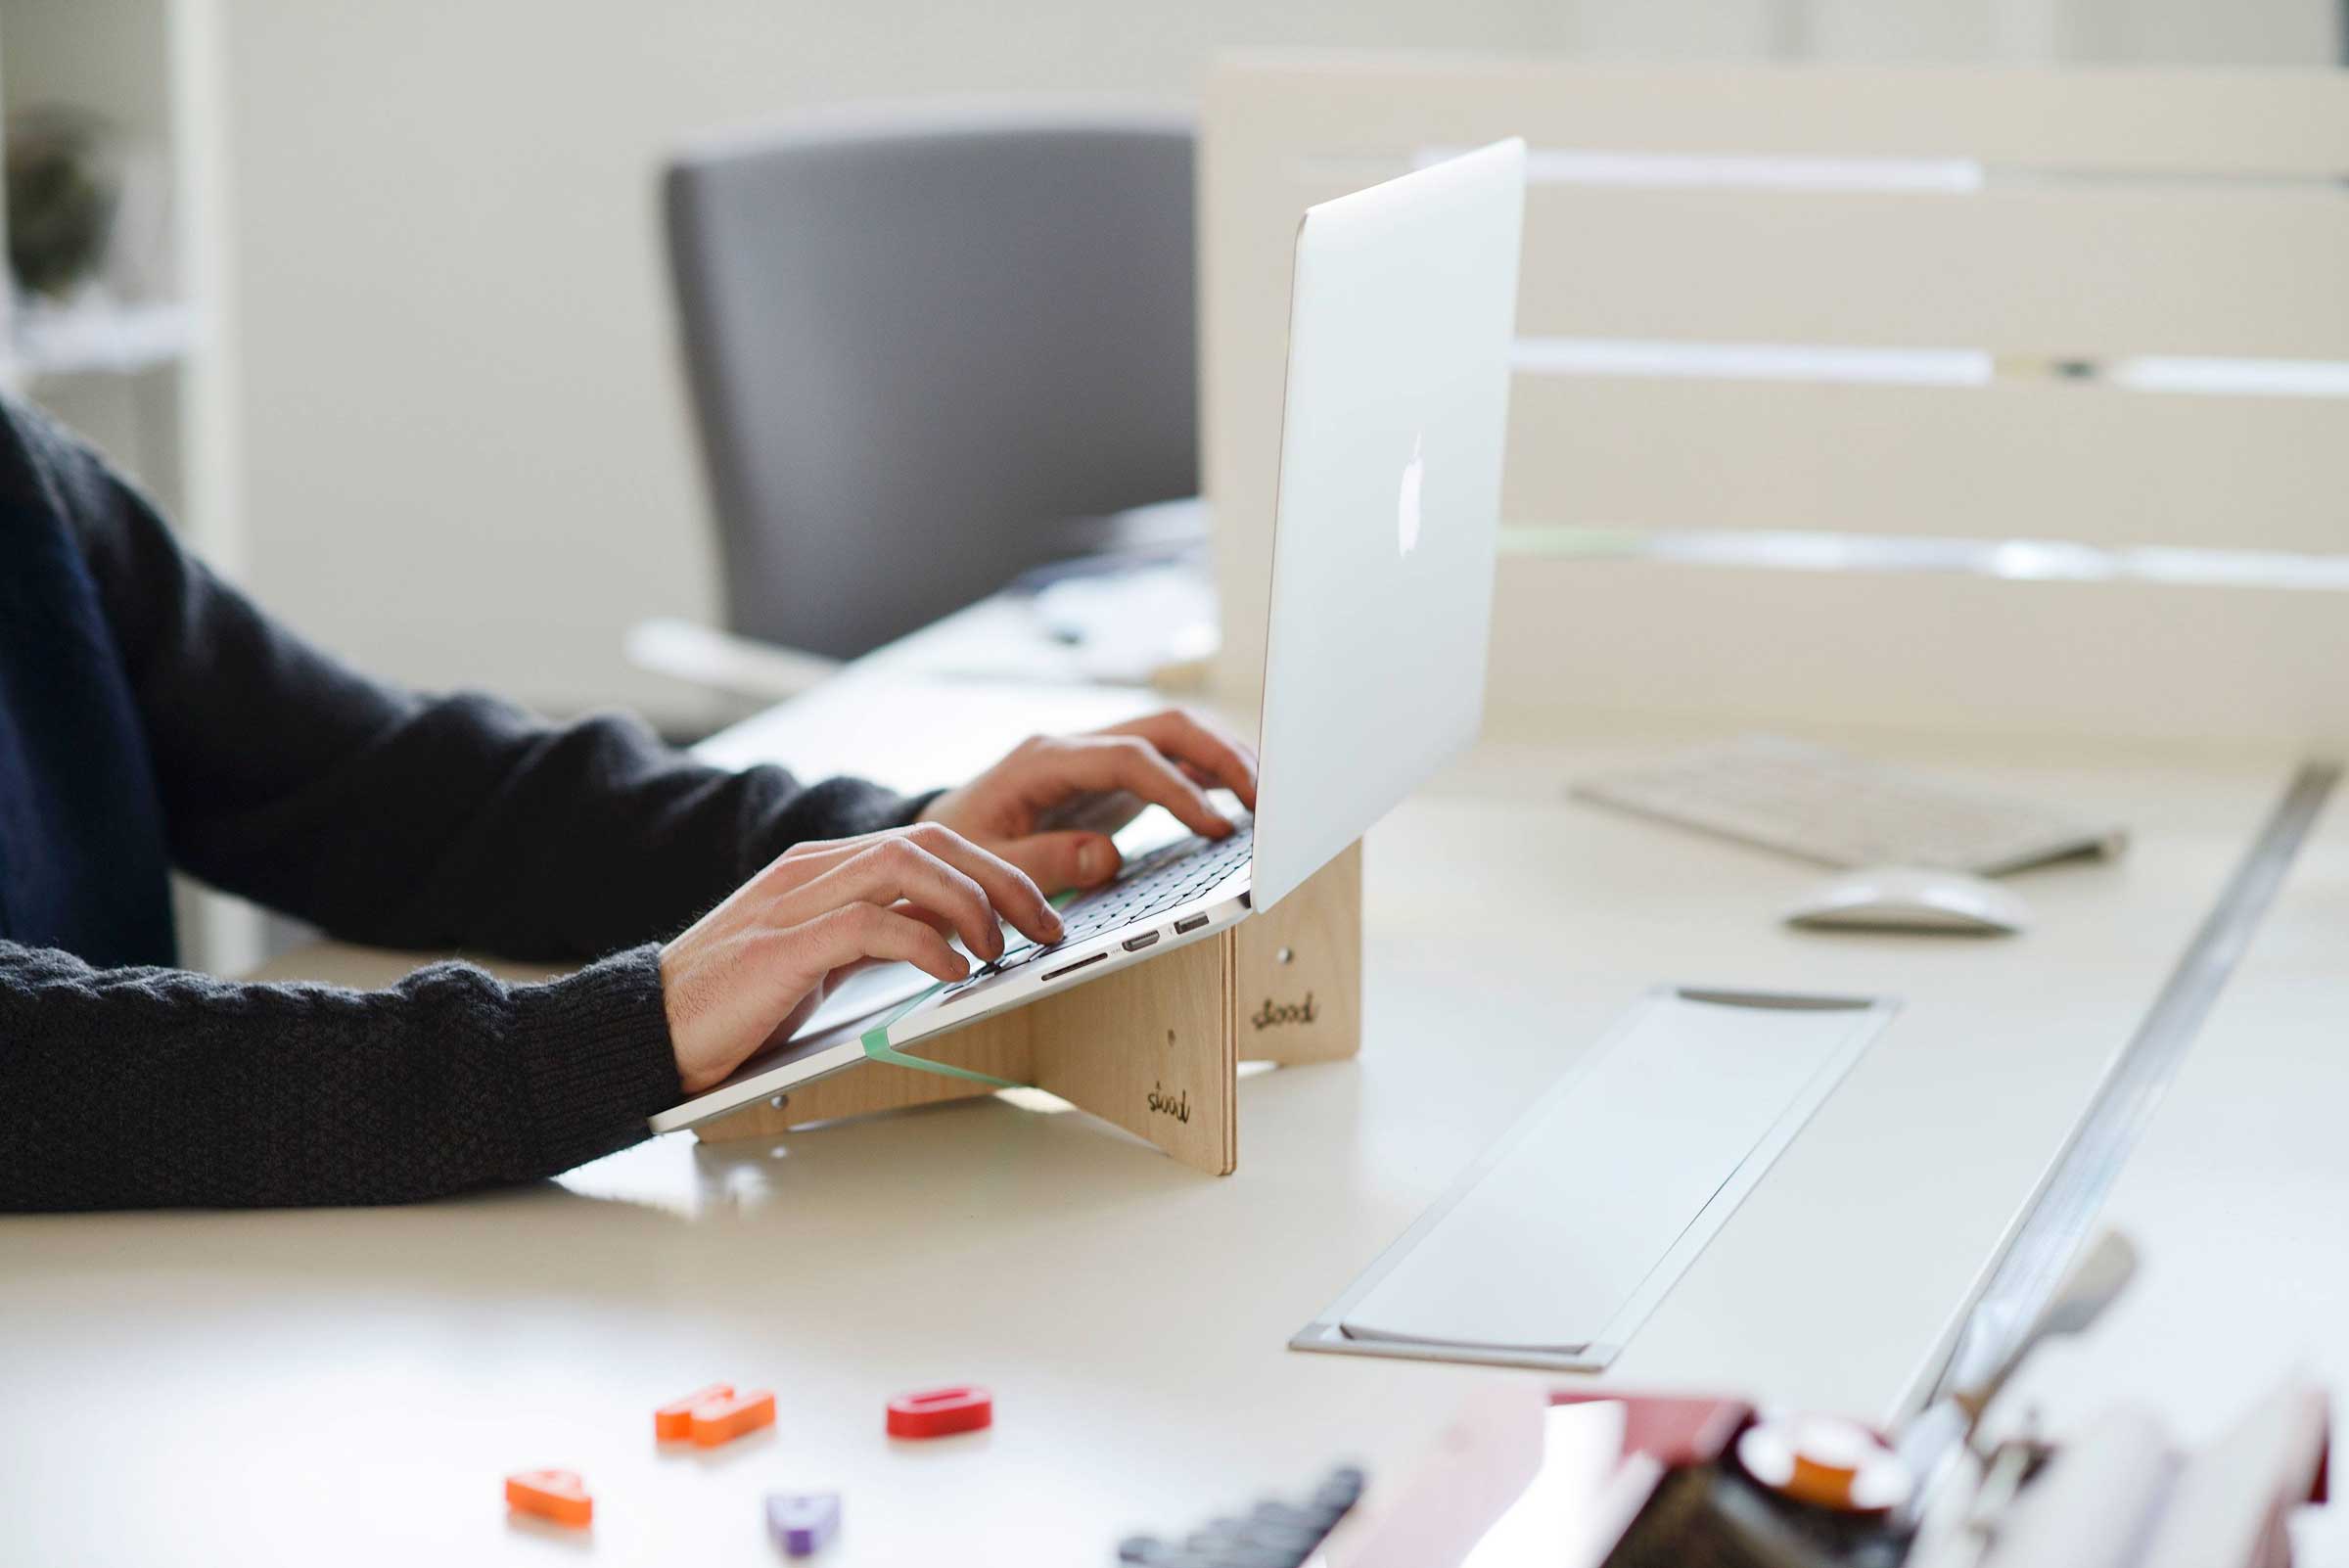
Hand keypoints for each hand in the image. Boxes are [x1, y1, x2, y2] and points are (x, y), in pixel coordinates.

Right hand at [659, 824, 1062, 1093]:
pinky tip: (952, 970)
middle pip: (933, 841)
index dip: (998, 870)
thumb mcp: (821, 958)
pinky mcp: (780, 946)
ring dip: (972, 903)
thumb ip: (876, 936)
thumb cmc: (733, 1003)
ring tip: (1002, 948)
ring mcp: (794, 902)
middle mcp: (812, 869)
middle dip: (1005, 879)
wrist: (643, 1030)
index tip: (1043, 913)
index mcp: (824, 866)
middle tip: (1048, 927)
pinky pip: (870, 924)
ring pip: (907, 863)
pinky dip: (924, 942)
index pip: (931, 841)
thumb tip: (951, 939)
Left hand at [920, 709, 1258, 893]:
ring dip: (1223, 761)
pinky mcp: (1108, 780)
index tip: (1214, 827)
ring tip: (1268, 799)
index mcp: (1044, 759)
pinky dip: (1208, 778)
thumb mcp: (985, 865)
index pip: (1128, 756)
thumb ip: (1043, 862)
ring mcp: (1095, 759)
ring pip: (1173, 738)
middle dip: (1219, 756)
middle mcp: (1076, 748)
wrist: (936, 837)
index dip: (1177, 788)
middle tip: (1264, 800)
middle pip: (1162, 729)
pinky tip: (1241, 801)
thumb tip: (1110, 857)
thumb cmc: (955, 850)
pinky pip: (1168, 765)